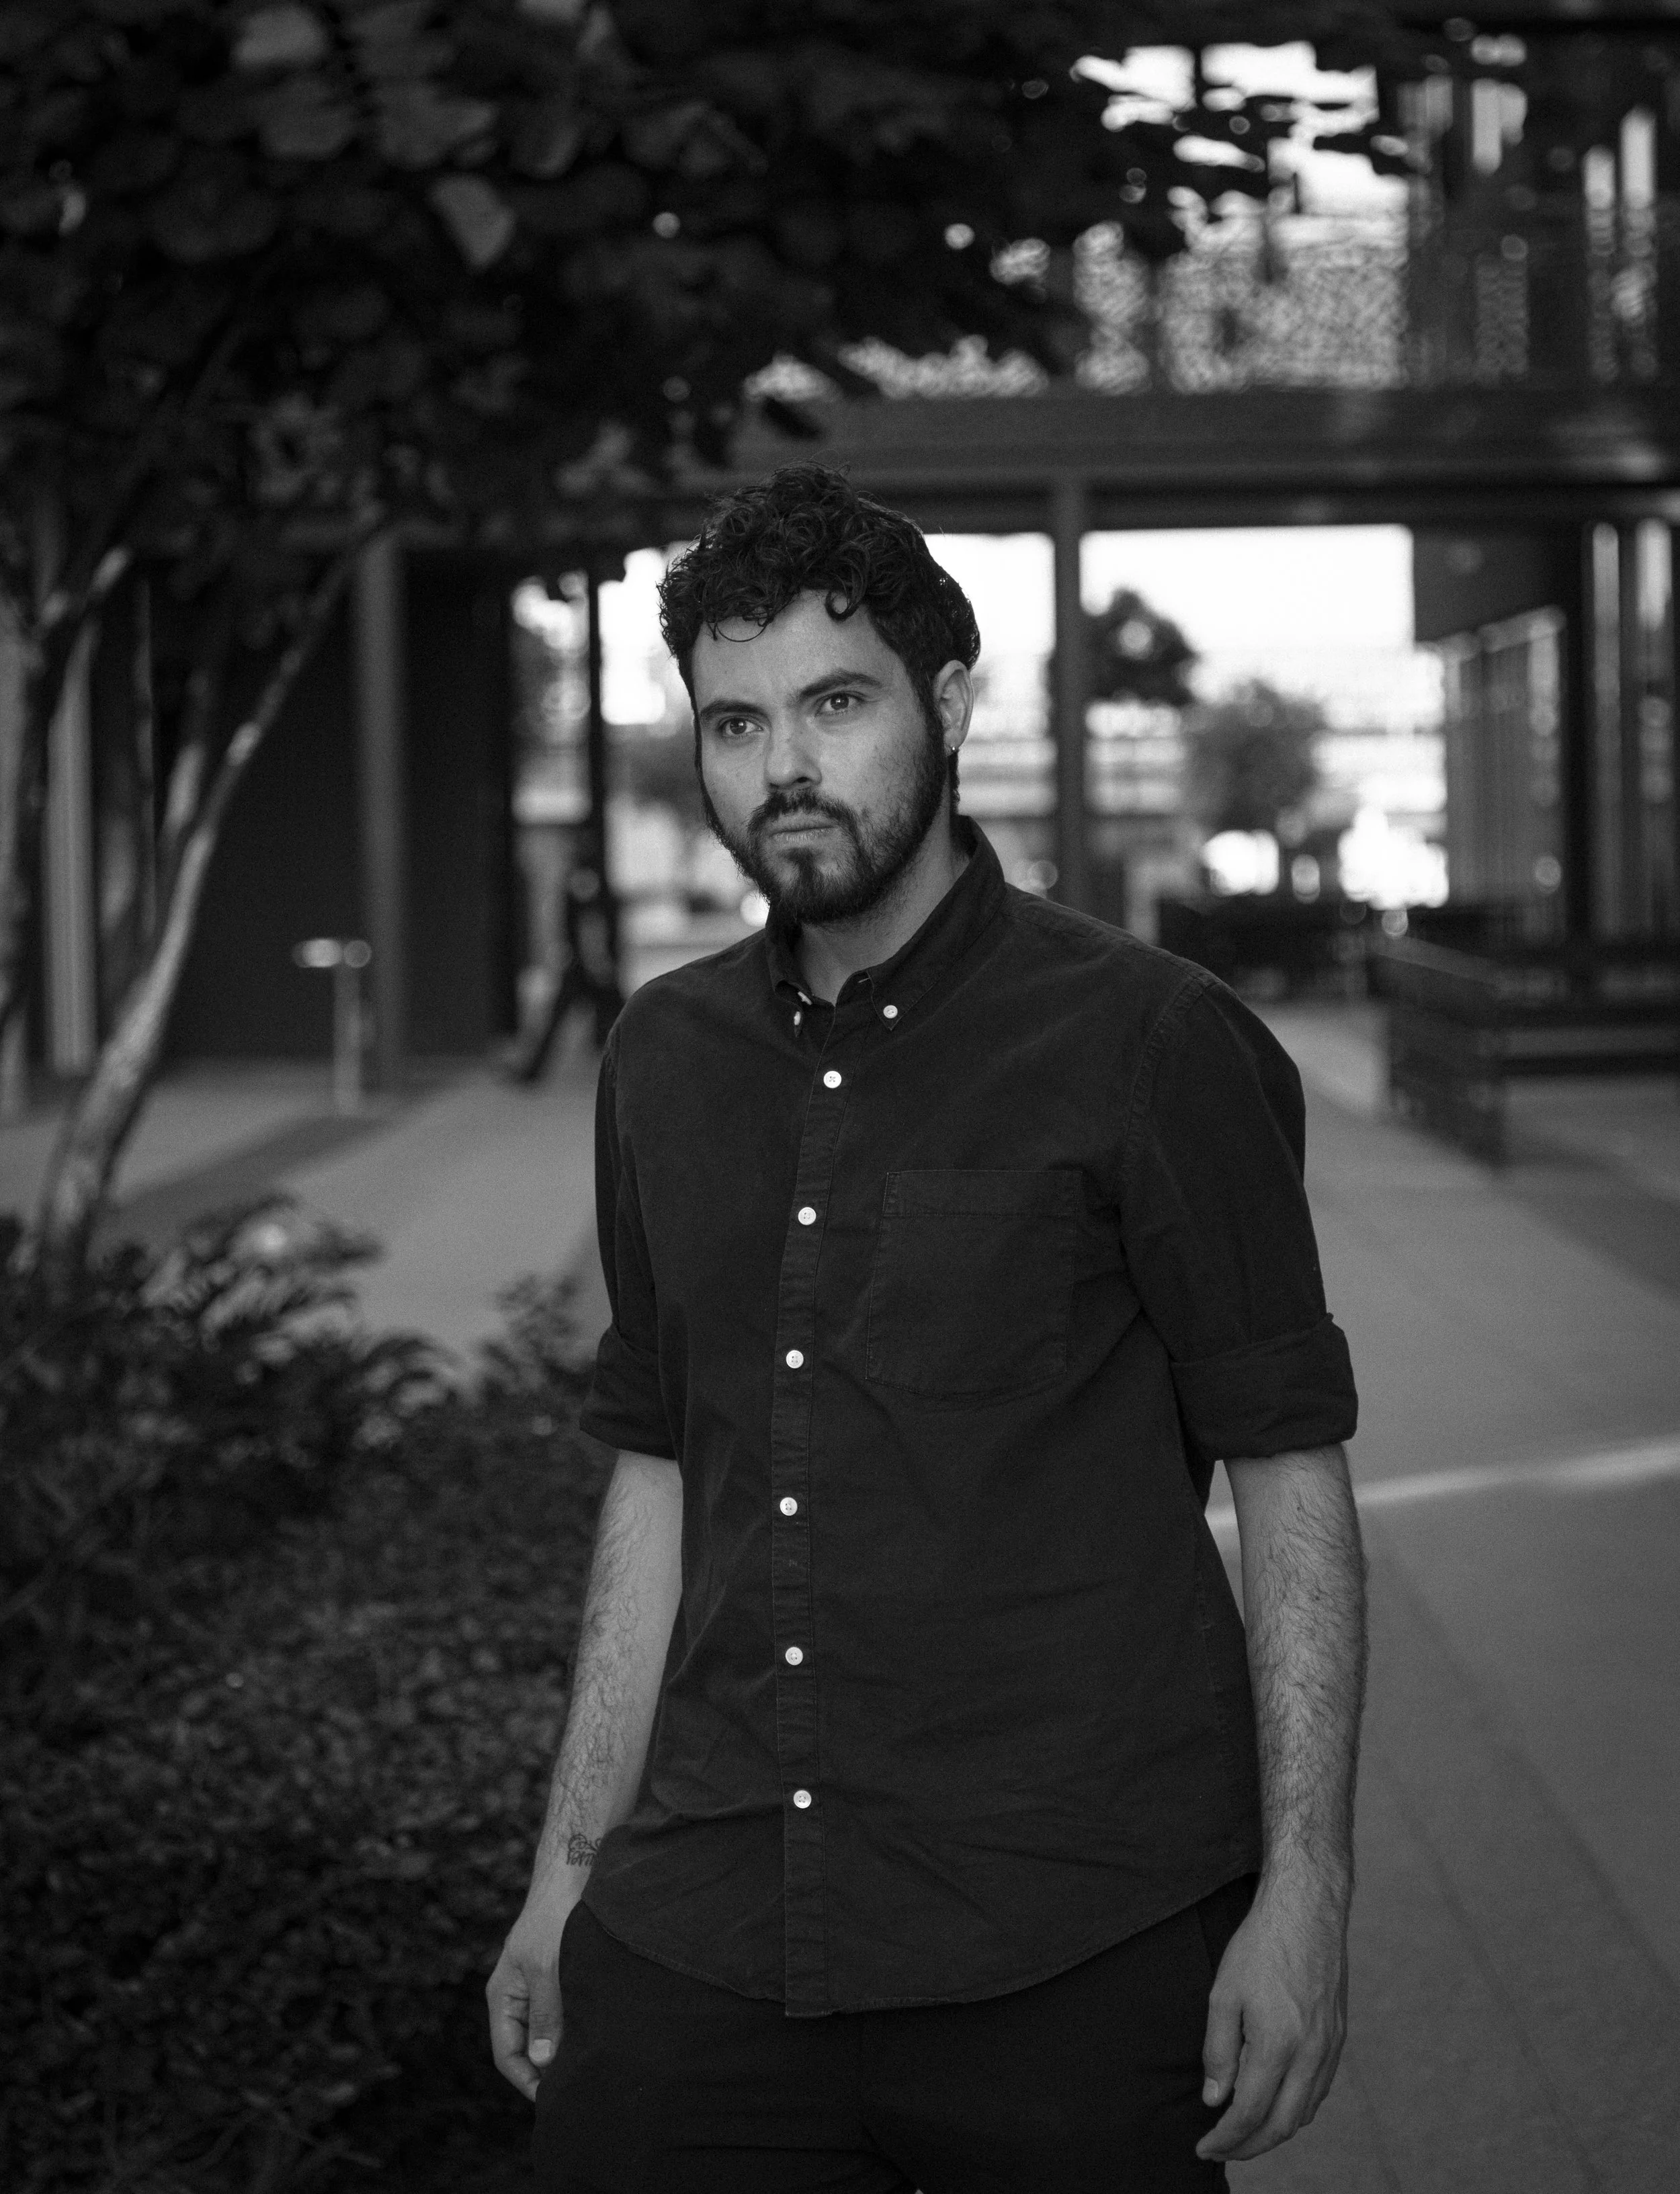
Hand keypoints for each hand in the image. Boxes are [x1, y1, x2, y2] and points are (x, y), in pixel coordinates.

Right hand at [486, 1886, 578, 2100]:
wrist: (573, 1876)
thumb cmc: (554, 1917)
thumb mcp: (547, 1967)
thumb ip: (545, 2014)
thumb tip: (541, 2062)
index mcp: (504, 1996)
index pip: (506, 2055)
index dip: (526, 2080)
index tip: (553, 2098)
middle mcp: (518, 1997)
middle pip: (526, 2049)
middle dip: (546, 2071)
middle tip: (575, 2087)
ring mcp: (538, 1988)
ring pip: (546, 2034)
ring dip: (562, 2051)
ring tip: (587, 2066)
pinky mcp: (559, 1980)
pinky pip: (562, 2016)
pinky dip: (574, 2030)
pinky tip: (594, 2037)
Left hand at [1195, 1868, 1348, 2162]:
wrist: (1307, 1911)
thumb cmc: (1260, 1946)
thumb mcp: (1223, 1993)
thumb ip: (1218, 2051)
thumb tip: (1215, 2100)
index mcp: (1278, 2043)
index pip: (1250, 2113)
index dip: (1225, 2138)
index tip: (1204, 2147)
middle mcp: (1310, 2054)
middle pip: (1281, 2126)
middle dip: (1249, 2146)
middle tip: (1221, 2148)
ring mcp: (1330, 2048)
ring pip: (1303, 2113)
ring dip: (1273, 2130)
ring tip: (1243, 2130)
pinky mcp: (1339, 2038)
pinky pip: (1319, 2091)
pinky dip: (1295, 2108)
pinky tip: (1275, 2101)